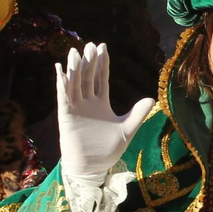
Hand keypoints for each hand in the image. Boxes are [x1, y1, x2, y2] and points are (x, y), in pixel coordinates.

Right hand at [56, 43, 153, 182]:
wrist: (92, 167)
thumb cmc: (107, 151)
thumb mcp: (127, 130)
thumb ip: (137, 114)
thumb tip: (152, 98)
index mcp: (101, 103)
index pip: (101, 78)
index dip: (102, 63)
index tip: (103, 46)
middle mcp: (87, 102)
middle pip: (88, 77)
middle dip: (89, 61)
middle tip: (90, 44)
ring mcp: (76, 108)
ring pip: (75, 84)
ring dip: (75, 68)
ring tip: (75, 52)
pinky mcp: (66, 116)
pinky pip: (63, 97)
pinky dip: (61, 83)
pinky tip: (60, 70)